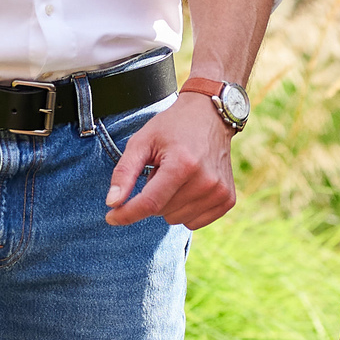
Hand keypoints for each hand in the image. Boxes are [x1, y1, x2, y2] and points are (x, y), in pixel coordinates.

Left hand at [105, 93, 236, 227]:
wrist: (210, 116)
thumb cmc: (172, 127)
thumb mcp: (142, 141)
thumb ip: (124, 172)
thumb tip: (112, 203)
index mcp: (182, 165)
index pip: (149, 203)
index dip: (126, 214)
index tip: (111, 217)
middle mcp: (205, 181)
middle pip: (161, 212)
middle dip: (153, 196)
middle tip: (161, 170)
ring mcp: (219, 192)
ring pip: (176, 219)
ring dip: (169, 203)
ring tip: (176, 176)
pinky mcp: (227, 199)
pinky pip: (194, 222)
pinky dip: (185, 209)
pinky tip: (189, 187)